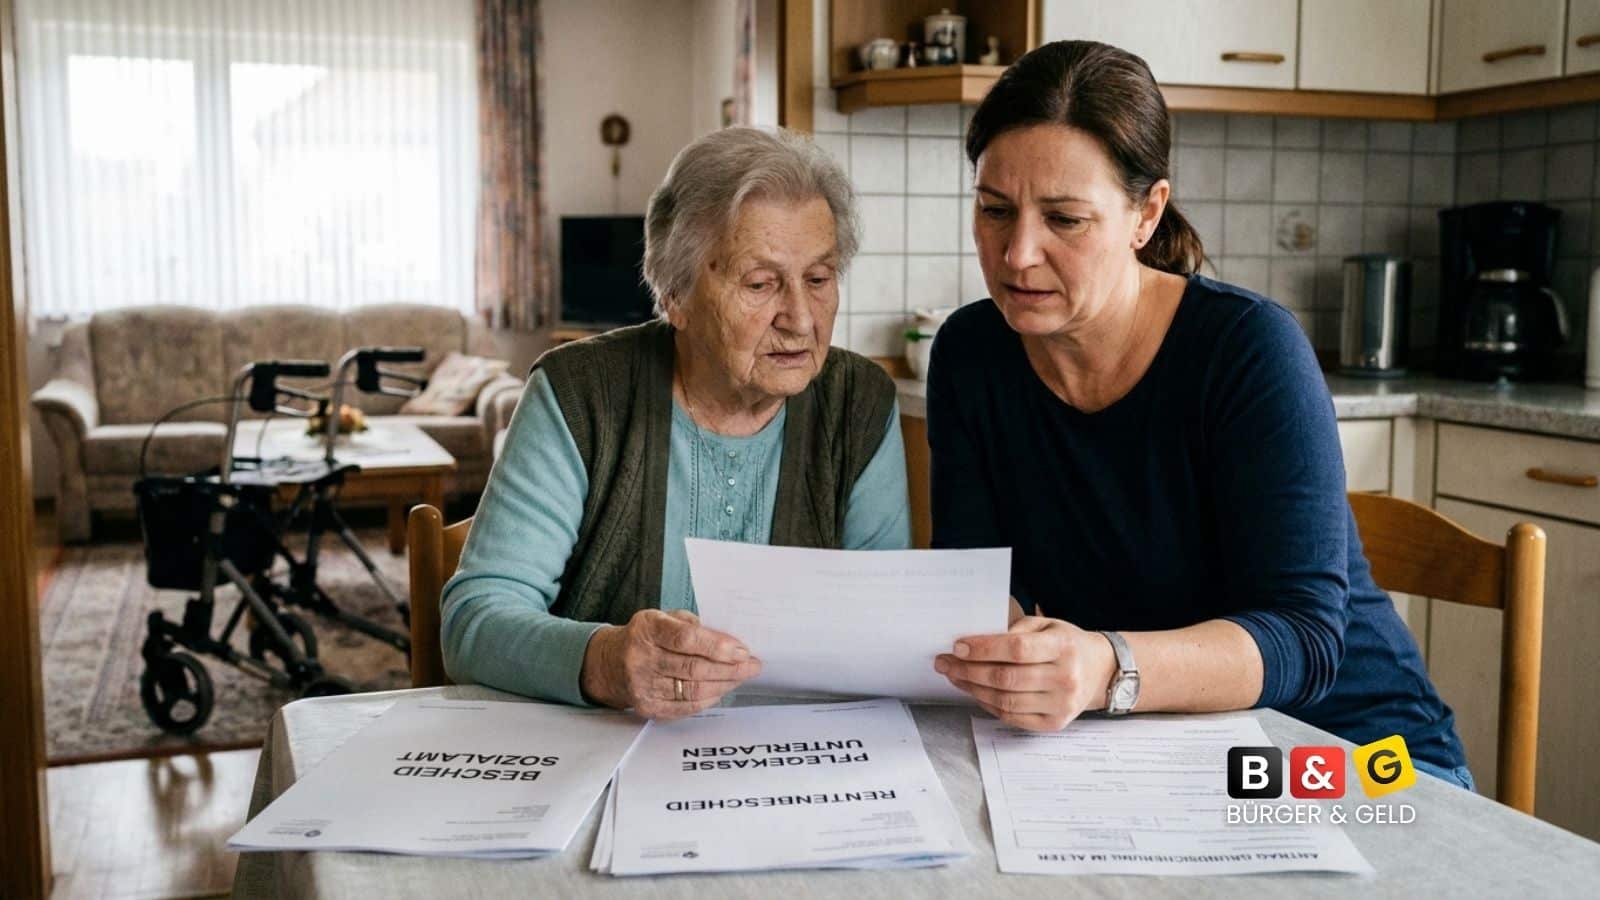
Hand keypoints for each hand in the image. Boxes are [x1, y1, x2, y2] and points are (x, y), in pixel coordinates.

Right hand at [580, 609, 761, 718]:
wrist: (609, 664)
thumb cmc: (645, 637)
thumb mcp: (663, 618)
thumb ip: (692, 626)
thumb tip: (728, 641)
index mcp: (647, 630)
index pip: (686, 639)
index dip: (717, 646)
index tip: (742, 650)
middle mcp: (641, 659)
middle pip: (694, 668)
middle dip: (730, 668)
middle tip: (752, 665)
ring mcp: (643, 686)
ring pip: (693, 690)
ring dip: (724, 684)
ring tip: (742, 677)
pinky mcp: (647, 707)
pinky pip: (686, 707)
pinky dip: (709, 698)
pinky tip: (722, 690)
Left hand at [935, 615, 1115, 730]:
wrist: (1099, 672)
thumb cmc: (1066, 644)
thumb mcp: (1047, 625)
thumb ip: (1016, 629)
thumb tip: (974, 642)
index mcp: (1064, 647)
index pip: (1017, 649)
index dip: (984, 649)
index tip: (958, 646)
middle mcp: (1065, 678)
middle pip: (1006, 678)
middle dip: (968, 670)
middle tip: (945, 662)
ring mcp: (1061, 705)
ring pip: (1005, 701)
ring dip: (972, 689)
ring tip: (954, 676)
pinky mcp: (1053, 723)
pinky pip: (1011, 717)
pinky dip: (987, 704)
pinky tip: (974, 691)